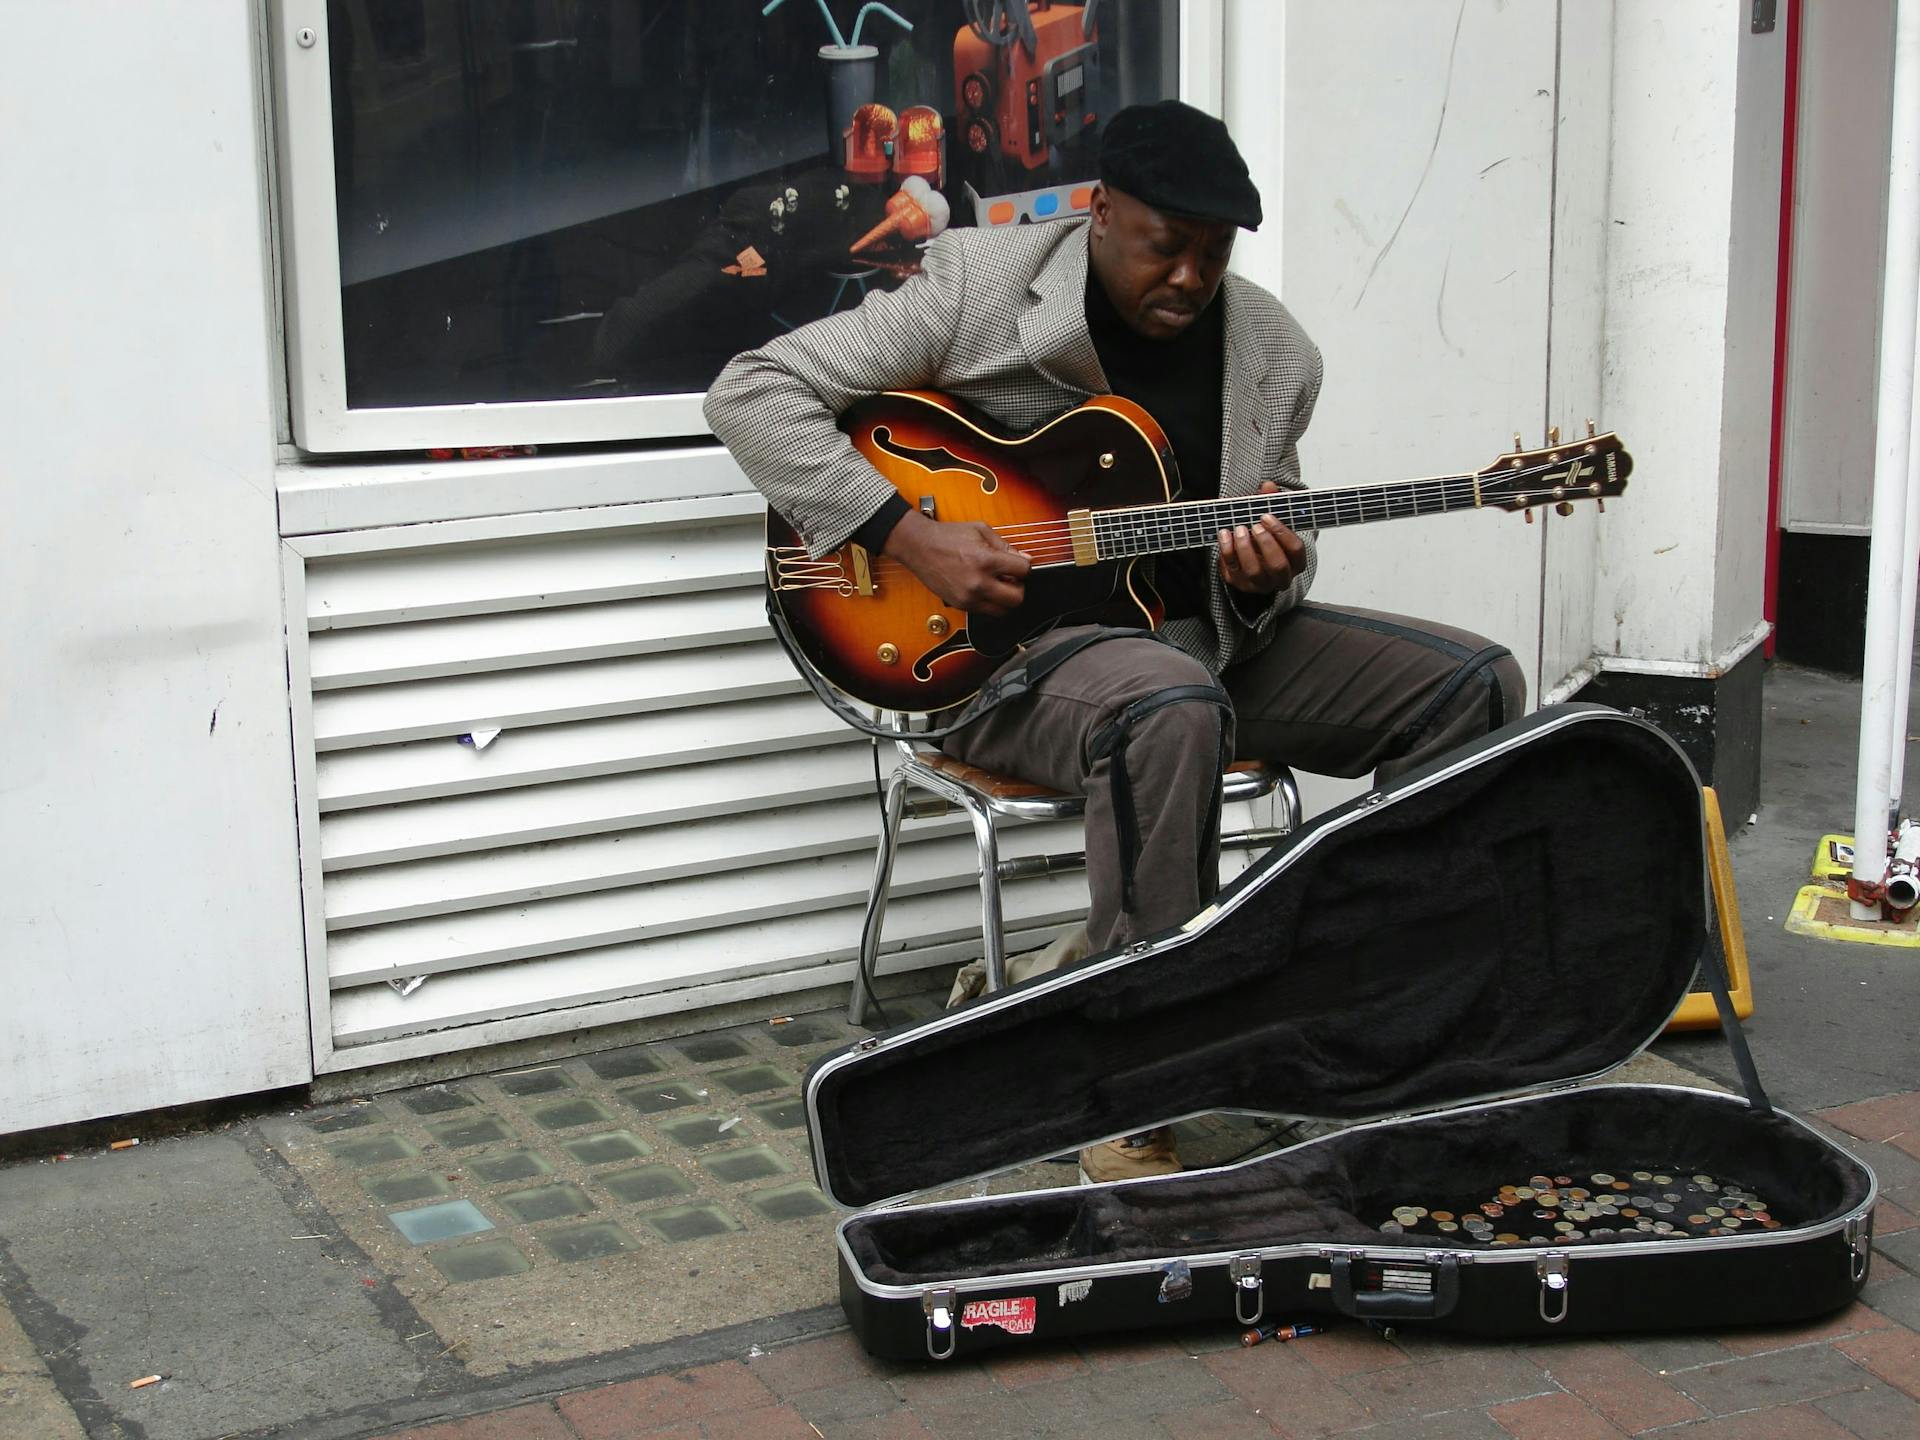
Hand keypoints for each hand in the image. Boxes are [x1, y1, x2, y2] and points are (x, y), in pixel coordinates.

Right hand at [884, 509, 1030, 615]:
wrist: (919, 547)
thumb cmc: (947, 536)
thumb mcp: (980, 531)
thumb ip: (1005, 546)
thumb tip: (1025, 558)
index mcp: (986, 561)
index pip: (1024, 571)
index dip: (1025, 566)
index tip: (1020, 564)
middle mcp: (978, 583)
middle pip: (1017, 598)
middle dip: (1019, 587)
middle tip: (1012, 578)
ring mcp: (969, 598)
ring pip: (1003, 611)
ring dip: (1005, 599)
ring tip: (998, 585)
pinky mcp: (961, 605)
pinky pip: (986, 611)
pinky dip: (990, 602)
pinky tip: (984, 588)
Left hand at [1218, 481, 1306, 595]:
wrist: (1249, 559)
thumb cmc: (1266, 538)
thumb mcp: (1272, 521)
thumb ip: (1272, 503)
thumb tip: (1268, 486)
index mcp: (1295, 562)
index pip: (1296, 550)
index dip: (1282, 533)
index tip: (1267, 516)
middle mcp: (1280, 577)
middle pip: (1278, 565)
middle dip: (1266, 543)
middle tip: (1255, 525)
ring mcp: (1259, 584)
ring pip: (1254, 572)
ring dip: (1245, 548)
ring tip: (1239, 528)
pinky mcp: (1239, 583)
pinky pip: (1232, 570)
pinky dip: (1227, 551)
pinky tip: (1224, 534)